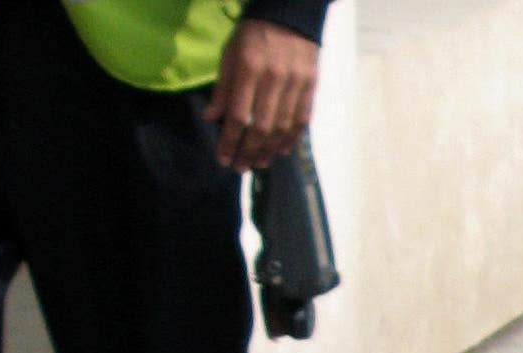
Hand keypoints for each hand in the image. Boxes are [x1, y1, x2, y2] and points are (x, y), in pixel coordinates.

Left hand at [202, 19, 319, 172]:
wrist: (289, 13)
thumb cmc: (253, 34)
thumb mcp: (230, 53)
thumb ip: (223, 87)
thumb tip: (212, 118)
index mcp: (249, 68)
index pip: (239, 116)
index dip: (230, 141)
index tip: (223, 158)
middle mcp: (274, 78)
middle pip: (262, 127)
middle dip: (249, 152)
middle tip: (241, 167)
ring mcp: (296, 82)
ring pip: (283, 127)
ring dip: (270, 150)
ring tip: (260, 163)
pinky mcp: (311, 84)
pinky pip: (302, 118)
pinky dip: (291, 138)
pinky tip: (281, 150)